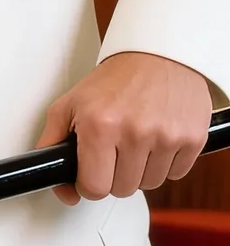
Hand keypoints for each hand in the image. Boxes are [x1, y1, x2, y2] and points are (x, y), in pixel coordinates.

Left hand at [35, 51, 216, 203]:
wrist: (157, 56)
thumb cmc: (114, 80)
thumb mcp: (68, 105)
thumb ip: (52, 144)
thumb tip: (63, 189)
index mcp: (99, 126)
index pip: (94, 187)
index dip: (89, 184)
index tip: (92, 173)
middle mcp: (134, 133)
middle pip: (122, 189)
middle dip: (114, 175)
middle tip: (114, 150)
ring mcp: (166, 137)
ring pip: (149, 184)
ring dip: (141, 170)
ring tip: (136, 141)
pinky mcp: (193, 138)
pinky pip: (176, 173)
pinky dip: (165, 163)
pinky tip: (157, 139)